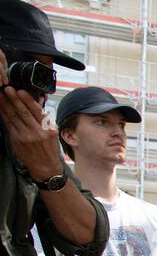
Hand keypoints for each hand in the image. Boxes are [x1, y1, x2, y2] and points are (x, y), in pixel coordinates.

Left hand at [0, 56, 63, 183]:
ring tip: (1, 95)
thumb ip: (43, 118)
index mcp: (49, 129)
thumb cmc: (49, 148)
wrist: (45, 167)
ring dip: (5, 105)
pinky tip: (0, 108)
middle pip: (23, 112)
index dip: (27, 100)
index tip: (20, 91)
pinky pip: (8, 125)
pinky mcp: (17, 141)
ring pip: (13, 117)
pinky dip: (3, 115)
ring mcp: (26, 137)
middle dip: (13, 99)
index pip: (36, 111)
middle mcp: (38, 133)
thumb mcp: (52, 133)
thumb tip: (36, 102)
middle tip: (7, 89)